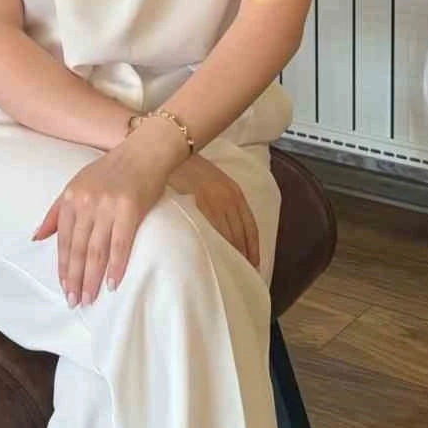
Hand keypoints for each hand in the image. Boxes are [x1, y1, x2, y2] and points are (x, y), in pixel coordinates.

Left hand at [33, 117, 185, 305]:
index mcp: (71, 197)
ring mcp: (107, 206)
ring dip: (91, 278)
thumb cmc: (111, 170)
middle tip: (74, 302)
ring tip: (88, 298)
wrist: (143, 152)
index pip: (63, 240)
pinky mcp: (129, 210)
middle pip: (78, 249)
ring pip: (95, 251)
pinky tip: (112, 283)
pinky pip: (120, 244)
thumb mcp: (77, 184)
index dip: (63, 267)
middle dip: (74, 278)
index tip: (64, 288)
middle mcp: (85, 203)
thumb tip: (36, 238)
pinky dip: (115, 266)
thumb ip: (56, 212)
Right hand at [167, 154, 259, 269]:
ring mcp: (214, 200)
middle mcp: (228, 197)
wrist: (172, 150)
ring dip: (231, 255)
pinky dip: (215, 246)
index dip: (253, 248)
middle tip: (243, 276)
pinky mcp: (198, 204)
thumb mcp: (212, 183)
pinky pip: (211, 230)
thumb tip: (225, 229)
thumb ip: (220, 203)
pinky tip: (212, 259)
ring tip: (229, 275)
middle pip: (242, 234)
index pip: (250, 226)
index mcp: (234, 192)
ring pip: (228, 235)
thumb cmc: (188, 169)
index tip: (255, 265)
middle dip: (244, 256)